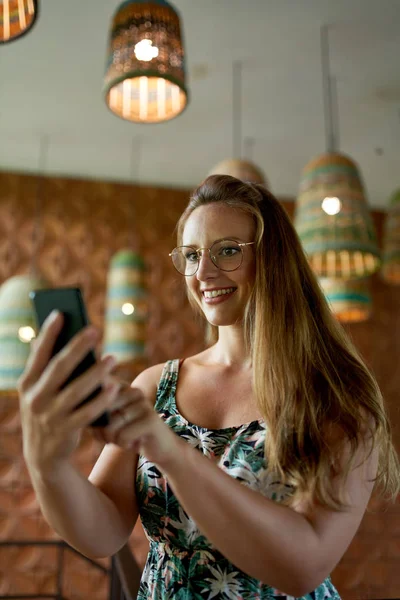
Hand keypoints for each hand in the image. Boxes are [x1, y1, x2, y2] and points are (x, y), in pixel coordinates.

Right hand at [18, 310, 119, 477]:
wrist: (43, 455)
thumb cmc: (47, 411)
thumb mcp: (39, 391)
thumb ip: (48, 368)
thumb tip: (61, 338)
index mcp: (26, 384)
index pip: (38, 353)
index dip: (49, 333)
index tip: (61, 312)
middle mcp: (35, 398)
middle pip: (59, 367)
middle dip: (78, 347)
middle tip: (95, 330)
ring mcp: (50, 416)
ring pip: (77, 390)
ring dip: (96, 372)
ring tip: (113, 358)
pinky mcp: (65, 430)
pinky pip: (88, 411)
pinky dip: (102, 399)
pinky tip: (115, 386)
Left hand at [99, 383, 181, 470]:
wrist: (160, 447)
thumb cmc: (129, 433)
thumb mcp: (110, 421)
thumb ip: (95, 413)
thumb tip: (82, 414)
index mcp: (122, 386)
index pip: (95, 396)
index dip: (91, 417)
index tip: (98, 427)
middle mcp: (134, 391)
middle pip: (101, 412)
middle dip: (100, 431)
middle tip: (111, 437)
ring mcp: (144, 404)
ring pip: (110, 425)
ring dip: (112, 439)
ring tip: (122, 440)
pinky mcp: (150, 420)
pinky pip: (122, 435)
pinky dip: (123, 444)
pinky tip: (133, 443)